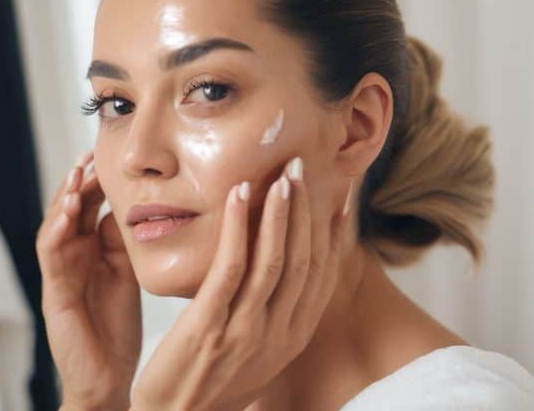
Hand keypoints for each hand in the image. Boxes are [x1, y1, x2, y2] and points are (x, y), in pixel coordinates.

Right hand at [37, 153, 142, 410]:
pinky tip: (66, 211)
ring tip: (76, 174)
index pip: (89, 204)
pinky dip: (56, 229)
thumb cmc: (117, 328)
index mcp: (90, 248)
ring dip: (63, 197)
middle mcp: (71, 254)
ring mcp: (59, 270)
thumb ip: (124, 241)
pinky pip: (50, 253)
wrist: (107, 376)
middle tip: (90, 154)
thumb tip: (131, 204)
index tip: (109, 155)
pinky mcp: (53, 289)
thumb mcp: (128, 273)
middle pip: (70, 207)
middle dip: (79, 180)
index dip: (98, 180)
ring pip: (54, 224)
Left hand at [131, 158, 346, 410]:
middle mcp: (279, 333)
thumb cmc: (211, 381)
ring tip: (282, 173)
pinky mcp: (211, 327)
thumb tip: (284, 276)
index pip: (322, 274)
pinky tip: (238, 196)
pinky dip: (239, 228)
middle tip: (303, 165)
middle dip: (307, 209)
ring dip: (280, 212)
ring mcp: (247, 331)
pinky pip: (231, 269)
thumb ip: (273, 314)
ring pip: (274, 261)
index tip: (336, 192)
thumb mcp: (256, 350)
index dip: (332, 231)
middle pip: (303, 261)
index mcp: (293, 336)